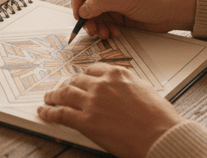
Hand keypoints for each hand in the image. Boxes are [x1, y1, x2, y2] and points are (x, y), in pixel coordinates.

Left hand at [38, 63, 183, 157]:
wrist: (162, 136)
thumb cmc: (159, 118)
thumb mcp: (144, 89)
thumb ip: (127, 83)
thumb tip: (120, 84)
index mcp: (117, 74)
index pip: (92, 70)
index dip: (82, 77)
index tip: (78, 80)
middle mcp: (102, 85)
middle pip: (76, 81)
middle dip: (67, 85)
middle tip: (62, 89)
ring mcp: (92, 102)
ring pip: (65, 94)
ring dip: (53, 95)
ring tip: (48, 98)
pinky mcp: (86, 121)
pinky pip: (61, 113)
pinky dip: (49, 112)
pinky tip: (44, 112)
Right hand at [72, 0, 194, 39]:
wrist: (174, 12)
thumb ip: (101, 2)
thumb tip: (82, 9)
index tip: (79, 13)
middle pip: (85, 2)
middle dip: (87, 17)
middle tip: (91, 29)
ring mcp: (112, 3)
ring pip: (93, 15)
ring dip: (96, 26)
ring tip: (104, 33)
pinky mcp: (117, 15)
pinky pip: (103, 24)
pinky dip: (105, 30)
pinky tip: (113, 34)